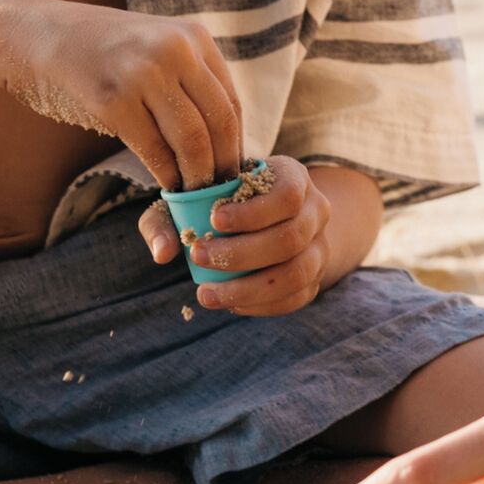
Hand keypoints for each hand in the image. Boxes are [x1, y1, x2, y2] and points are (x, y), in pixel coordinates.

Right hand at [0, 0, 246, 192]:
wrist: (34, 34)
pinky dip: (166, 176)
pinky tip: (166, 187)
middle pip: (219, 122)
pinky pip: (154, 150)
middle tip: (219, 193)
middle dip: (222, 165)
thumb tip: (219, 137)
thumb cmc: (96, 51)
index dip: (235, 145)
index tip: (233, 173)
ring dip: (197, 176)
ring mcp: (144, 73)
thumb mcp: (153, 47)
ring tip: (195, 196)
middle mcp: (176, 50)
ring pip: (192, 140)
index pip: (231, 102)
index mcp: (193, 36)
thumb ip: (186, 79)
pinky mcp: (113, 100)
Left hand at [134, 155, 347, 315]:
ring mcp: (320, 247)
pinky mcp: (314, 278)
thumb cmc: (222, 203)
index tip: (214, 221)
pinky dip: (260, 305)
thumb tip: (163, 253)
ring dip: (248, 289)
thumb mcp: (193, 199)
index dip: (253, 213)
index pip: (287, 196)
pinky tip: (229, 303)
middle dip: (241, 254)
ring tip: (207, 295)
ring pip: (296, 273)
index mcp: (293, 178)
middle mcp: (316, 211)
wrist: (264, 220)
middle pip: (291, 238)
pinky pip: (295, 298)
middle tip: (198, 258)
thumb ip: (168, 220)